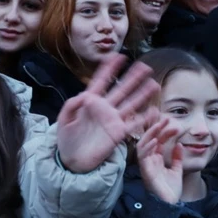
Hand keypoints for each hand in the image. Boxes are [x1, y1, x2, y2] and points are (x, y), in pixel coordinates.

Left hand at [56, 55, 159, 172]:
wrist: (72, 161)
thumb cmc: (66, 139)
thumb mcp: (63, 120)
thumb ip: (71, 105)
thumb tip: (84, 95)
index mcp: (90, 101)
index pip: (101, 81)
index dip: (110, 68)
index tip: (119, 56)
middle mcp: (105, 108)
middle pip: (121, 89)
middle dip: (133, 77)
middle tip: (145, 66)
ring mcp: (113, 120)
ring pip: (131, 103)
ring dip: (142, 94)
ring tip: (154, 84)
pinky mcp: (118, 133)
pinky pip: (134, 124)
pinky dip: (144, 118)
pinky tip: (154, 111)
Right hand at [136, 117, 183, 203]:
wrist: (169, 205)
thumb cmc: (170, 190)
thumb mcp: (177, 170)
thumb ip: (177, 157)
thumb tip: (179, 144)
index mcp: (155, 159)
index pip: (157, 140)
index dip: (163, 130)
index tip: (173, 122)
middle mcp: (148, 160)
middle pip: (149, 139)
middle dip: (156, 127)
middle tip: (165, 118)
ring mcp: (146, 165)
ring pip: (143, 145)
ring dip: (151, 134)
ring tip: (160, 125)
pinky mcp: (145, 171)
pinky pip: (142, 157)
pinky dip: (148, 147)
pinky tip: (155, 140)